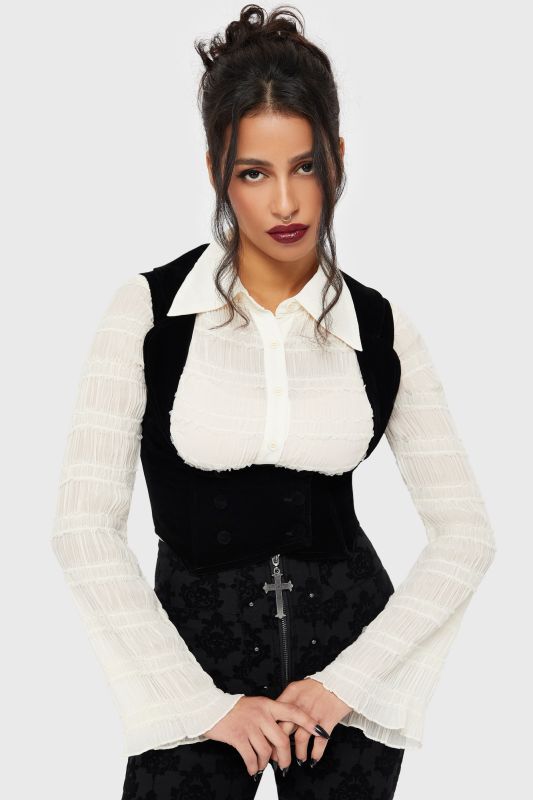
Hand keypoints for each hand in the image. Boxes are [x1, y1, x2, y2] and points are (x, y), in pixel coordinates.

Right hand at [203, 694, 325, 778]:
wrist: (211, 708)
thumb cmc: (234, 709)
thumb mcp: (255, 706)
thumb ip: (269, 717)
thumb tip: (282, 736)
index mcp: (268, 704)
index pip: (293, 711)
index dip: (308, 721)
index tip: (320, 730)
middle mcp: (261, 713)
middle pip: (282, 739)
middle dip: (285, 757)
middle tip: (284, 765)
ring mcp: (250, 725)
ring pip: (267, 751)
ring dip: (267, 763)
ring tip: (264, 767)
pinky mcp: (238, 736)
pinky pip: (251, 757)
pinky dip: (254, 767)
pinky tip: (253, 769)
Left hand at [270, 678, 351, 768]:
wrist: (341, 681)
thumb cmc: (320, 685)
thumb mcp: (299, 687)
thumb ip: (287, 701)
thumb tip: (276, 715)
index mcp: (291, 694)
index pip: (275, 715)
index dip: (270, 732)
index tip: (269, 742)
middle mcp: (301, 705)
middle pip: (285, 729)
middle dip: (280, 747)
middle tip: (279, 757)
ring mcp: (314, 714)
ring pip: (301, 739)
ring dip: (299, 752)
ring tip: (298, 759)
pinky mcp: (328, 721)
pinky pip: (320, 742)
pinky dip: (316, 753)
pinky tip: (314, 758)